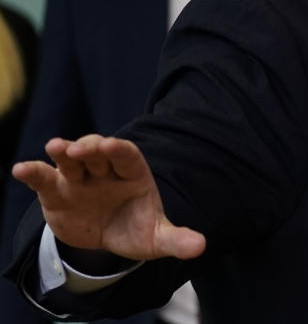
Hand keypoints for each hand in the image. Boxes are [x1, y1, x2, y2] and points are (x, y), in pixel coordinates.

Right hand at [12, 135, 205, 261]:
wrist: (106, 240)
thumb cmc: (134, 230)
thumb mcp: (156, 238)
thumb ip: (175, 239)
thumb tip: (200, 247)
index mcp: (133, 175)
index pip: (128, 156)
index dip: (119, 149)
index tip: (111, 145)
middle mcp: (105, 171)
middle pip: (98, 152)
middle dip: (90, 147)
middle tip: (81, 147)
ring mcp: (80, 179)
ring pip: (71, 160)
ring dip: (64, 152)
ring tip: (56, 147)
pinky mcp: (56, 191)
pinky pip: (44, 178)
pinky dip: (34, 172)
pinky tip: (21, 169)